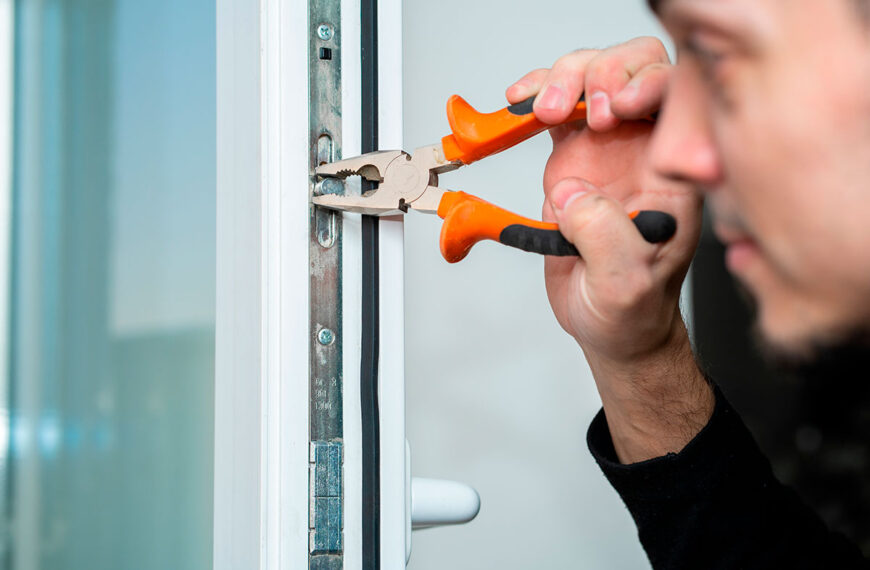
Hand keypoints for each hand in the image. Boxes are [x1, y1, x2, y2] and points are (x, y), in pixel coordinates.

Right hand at [508, 38, 712, 461]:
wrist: (608, 322)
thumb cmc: (632, 307)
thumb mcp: (626, 283)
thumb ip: (606, 237)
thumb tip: (573, 193)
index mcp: (675, 174)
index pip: (681, 101)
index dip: (650, 85)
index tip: (615, 106)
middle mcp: (646, 151)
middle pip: (637, 71)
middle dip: (605, 72)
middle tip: (578, 108)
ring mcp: (609, 150)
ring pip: (593, 80)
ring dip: (564, 80)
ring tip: (542, 108)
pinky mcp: (574, 158)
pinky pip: (558, 109)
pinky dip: (537, 97)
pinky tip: (521, 102)